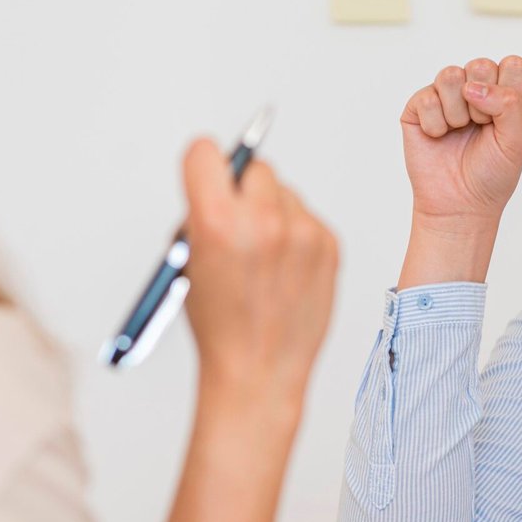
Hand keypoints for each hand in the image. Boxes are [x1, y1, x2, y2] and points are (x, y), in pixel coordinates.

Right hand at [179, 140, 338, 400]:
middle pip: (254, 167)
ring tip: (263, 257)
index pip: (206, 152)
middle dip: (242, 190)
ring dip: (272, 211)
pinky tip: (285, 269)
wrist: (260, 370)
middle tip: (237, 223)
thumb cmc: (221, 325)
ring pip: (285, 192)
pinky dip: (296, 234)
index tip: (205, 179)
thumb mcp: (191, 261)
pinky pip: (308, 217)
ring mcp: (302, 233)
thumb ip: (205, 213)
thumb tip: (221, 181)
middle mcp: (264, 220)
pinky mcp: (329, 245)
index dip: (202, 168)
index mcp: (218, 221)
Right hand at [400, 56, 521, 227]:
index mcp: (505, 95)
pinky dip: (435, 124)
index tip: (503, 118)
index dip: (508, 89)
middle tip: (480, 127)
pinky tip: (439, 137)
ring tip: (458, 132)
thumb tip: (472, 87)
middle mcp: (476, 90)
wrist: (460, 205)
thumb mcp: (517, 141)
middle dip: (482, 103)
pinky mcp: (419, 106)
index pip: (513, 65)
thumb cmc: (491, 175)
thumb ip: (509, 104)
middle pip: (481, 65)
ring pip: (450, 75)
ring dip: (457, 112)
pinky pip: (427, 97)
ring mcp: (446, 96)